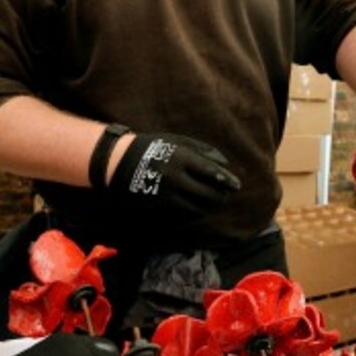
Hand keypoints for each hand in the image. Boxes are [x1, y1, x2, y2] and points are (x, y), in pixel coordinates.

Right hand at [109, 132, 240, 216]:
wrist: (119, 163)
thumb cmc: (152, 148)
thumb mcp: (176, 141)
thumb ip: (201, 150)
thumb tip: (225, 163)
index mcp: (180, 158)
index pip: (211, 172)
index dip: (226, 180)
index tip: (236, 185)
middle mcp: (175, 177)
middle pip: (207, 193)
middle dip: (220, 196)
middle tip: (225, 195)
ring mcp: (166, 194)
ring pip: (197, 207)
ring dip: (209, 206)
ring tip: (212, 202)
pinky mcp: (159, 206)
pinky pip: (184, 214)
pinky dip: (194, 212)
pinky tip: (197, 207)